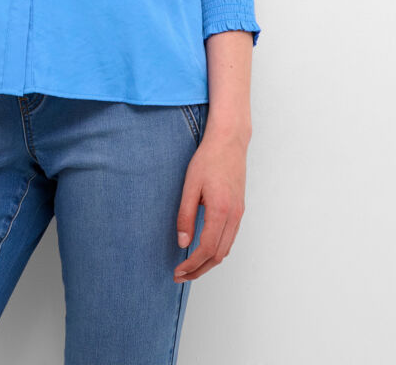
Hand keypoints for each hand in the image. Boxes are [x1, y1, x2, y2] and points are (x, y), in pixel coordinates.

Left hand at [173, 128, 247, 281]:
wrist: (229, 142)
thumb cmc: (208, 159)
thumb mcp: (190, 186)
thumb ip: (185, 215)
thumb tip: (182, 242)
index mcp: (221, 211)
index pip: (206, 249)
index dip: (192, 264)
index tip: (178, 271)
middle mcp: (233, 216)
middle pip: (218, 255)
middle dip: (199, 270)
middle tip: (181, 275)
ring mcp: (239, 214)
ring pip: (226, 249)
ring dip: (208, 263)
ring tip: (190, 267)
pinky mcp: (239, 210)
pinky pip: (230, 239)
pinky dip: (217, 250)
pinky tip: (204, 250)